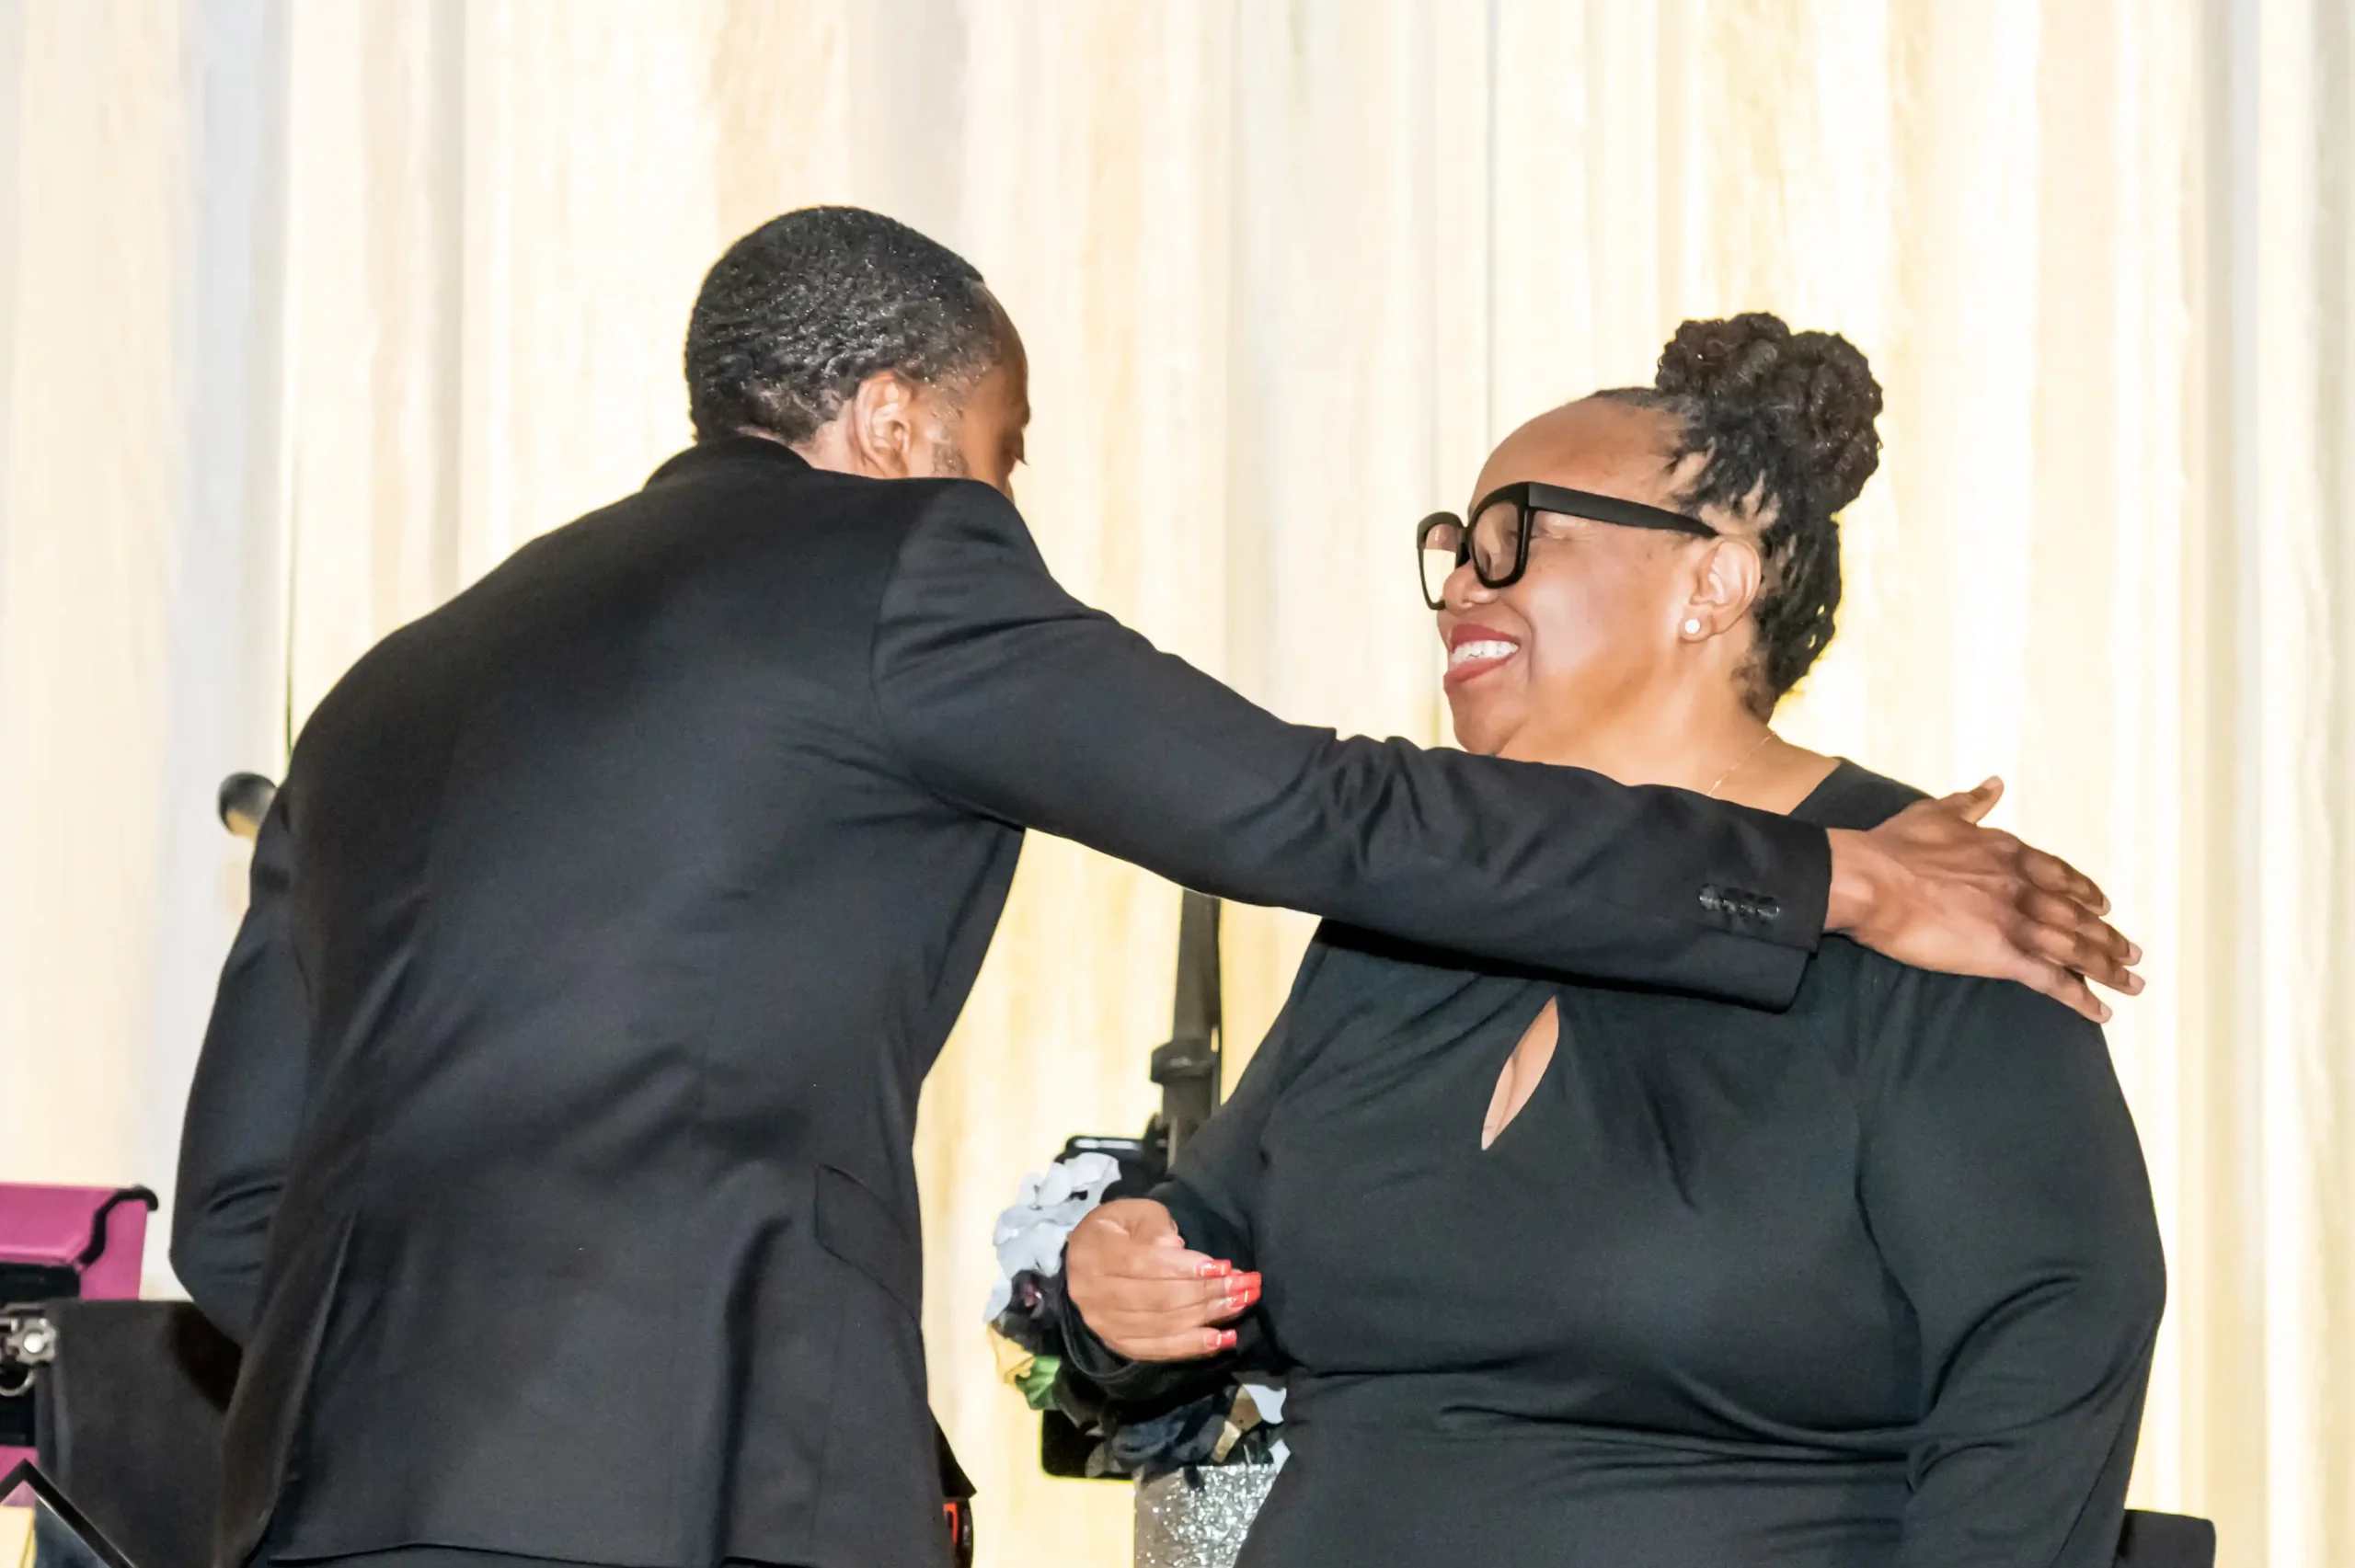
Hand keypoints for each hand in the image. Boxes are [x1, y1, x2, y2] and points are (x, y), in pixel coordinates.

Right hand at [1064, 1199, 1258, 1361]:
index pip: (1144, 1264)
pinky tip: (1223, 1339)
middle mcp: (1095, 1295)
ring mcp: (1106, 1325)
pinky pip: (1159, 1350)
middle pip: (1159, 1299)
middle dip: (1207, 1293)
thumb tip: (1176, 1248)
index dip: (1185, 1268)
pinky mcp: (1118, 1344)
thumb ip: (1153, 1224)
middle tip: (1245, 1285)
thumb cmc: (1116, 1231)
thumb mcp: (1133, 1212)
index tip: (1223, 1266)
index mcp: (1096, 1254)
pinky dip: (1193, 1346)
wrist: (1084, 1262)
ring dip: (1208, 1317)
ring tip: (1241, 1304)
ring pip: (1163, 1326)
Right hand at [1825, 778, 2142, 1022]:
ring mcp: (2016, 921)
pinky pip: (2051, 979)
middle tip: (2133, 953)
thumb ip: (1972, 802)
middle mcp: (2022, 886)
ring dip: (2107, 967)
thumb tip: (1994, 784)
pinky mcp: (2002, 954)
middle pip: (2078, 915)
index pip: (2060, 875)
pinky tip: (2100, 1010)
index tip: (2104, 905)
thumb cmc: (1895, 846)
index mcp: (2009, 853)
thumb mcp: (1937, 812)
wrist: (1872, 879)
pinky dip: (2079, 996)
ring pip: (2075, 947)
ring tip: (2131, 982)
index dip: (2086, 892)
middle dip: (2108, 936)